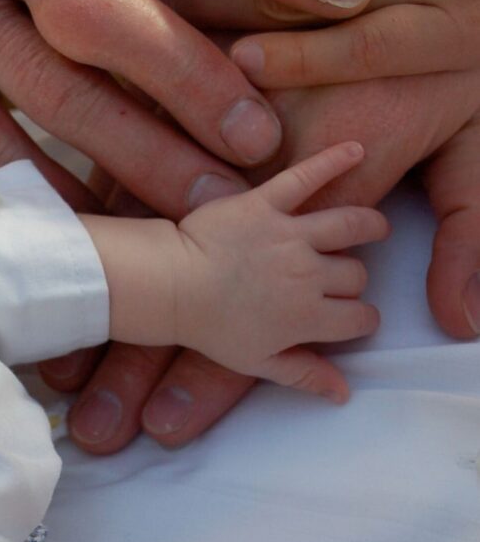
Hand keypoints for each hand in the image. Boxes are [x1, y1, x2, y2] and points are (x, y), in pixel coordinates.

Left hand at [52, 67, 479, 453]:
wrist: (169, 286)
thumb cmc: (208, 328)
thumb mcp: (257, 362)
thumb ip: (304, 374)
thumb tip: (343, 394)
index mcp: (309, 317)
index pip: (362, 318)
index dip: (359, 318)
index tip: (347, 315)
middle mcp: (309, 275)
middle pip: (357, 274)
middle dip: (353, 278)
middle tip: (337, 275)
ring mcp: (290, 236)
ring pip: (351, 225)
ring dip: (367, 224)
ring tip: (372, 225)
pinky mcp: (267, 203)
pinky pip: (307, 177)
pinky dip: (333, 160)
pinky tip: (355, 148)